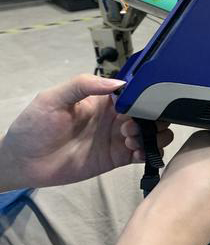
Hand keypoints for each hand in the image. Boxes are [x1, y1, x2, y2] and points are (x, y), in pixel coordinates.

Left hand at [0, 74, 172, 190]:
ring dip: (151, 136)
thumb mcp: (54, 98)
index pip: (135, 94)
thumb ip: (84, 85)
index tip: (142, 104)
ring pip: (151, 134)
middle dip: (151, 119)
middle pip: (149, 114)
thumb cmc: (36, 125)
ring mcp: (118, 138)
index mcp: (104, 100)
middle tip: (130, 128)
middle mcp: (115, 117)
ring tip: (130, 140)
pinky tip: (136, 153)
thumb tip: (119, 83)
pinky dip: (148, 153)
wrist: (24, 161)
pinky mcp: (117, 158)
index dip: (145, 97)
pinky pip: (142, 155)